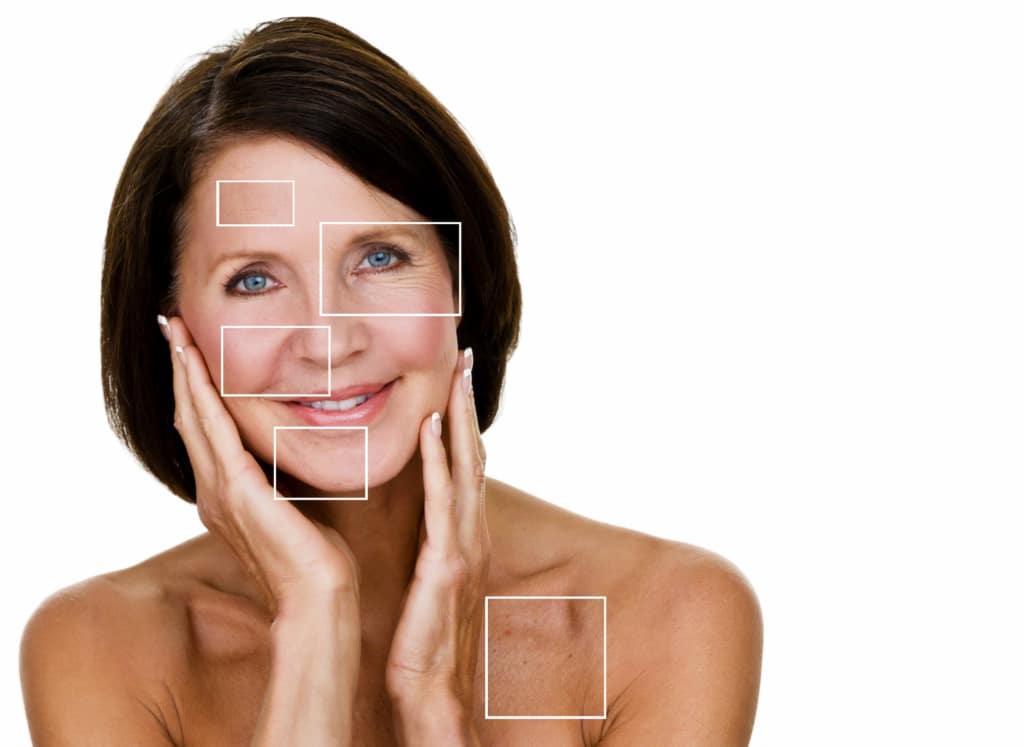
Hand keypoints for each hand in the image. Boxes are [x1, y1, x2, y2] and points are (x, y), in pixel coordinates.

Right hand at [160, 315, 361, 620]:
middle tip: (171, 326)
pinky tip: (196, 365)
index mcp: (226, 494)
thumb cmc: (315, 560)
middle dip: (181, 369)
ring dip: (186, 371)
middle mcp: (213, 491)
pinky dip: (202, 395)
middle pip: (189, 416)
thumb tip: (293, 457)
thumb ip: (284, 481)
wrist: (317, 598)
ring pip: (194, 417)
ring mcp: (220, 491)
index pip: (204, 429)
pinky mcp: (236, 491)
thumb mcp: (296, 508)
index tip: (190, 350)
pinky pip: (214, 431)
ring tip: (176, 333)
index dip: (195, 388)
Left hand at [384, 348, 489, 740]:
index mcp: (464, 532)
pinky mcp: (448, 562)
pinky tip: (432, 425)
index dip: (463, 421)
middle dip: (470, 405)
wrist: (432, 686)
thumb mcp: (431, 577)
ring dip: (461, 418)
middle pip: (473, 454)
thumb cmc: (426, 634)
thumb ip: (432, 540)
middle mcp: (472, 531)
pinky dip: (439, 459)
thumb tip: (422, 514)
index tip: (457, 380)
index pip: (465, 465)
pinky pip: (444, 501)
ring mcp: (464, 544)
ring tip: (456, 375)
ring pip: (465, 467)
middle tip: (465, 357)